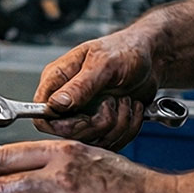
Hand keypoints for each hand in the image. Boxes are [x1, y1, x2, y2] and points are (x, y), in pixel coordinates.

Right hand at [32, 23, 160, 149]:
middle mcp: (68, 99)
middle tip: (111, 104)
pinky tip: (131, 109)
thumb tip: (56, 103)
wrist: (152, 58)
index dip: (61, 124)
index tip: (85, 117)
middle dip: (96, 124)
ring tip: (124, 101)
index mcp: (58, 80)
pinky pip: (109, 142)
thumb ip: (79, 85)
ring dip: (116, 125)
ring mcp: (85, 113)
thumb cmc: (126, 50)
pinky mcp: (103, 124)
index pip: (41, 115)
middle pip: (66, 134)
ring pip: (90, 141)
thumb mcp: (104, 63)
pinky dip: (127, 129)